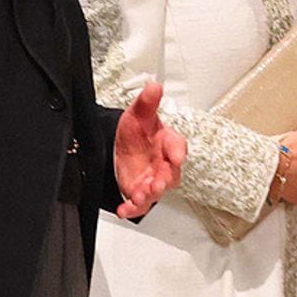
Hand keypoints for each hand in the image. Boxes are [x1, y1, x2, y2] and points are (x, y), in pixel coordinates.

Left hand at [113, 82, 186, 218]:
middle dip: (164, 180)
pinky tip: (123, 210)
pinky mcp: (140, 192)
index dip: (178, 152)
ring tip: (140, 195)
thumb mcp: (138, 114)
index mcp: (167, 142)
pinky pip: (139, 205)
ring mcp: (153, 179)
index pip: (177, 146)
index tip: (176, 157)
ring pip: (157, 191)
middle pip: (171, 174)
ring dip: (150, 195)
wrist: (118, 145)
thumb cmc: (137, 131)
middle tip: (157, 183)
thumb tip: (154, 86)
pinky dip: (132, 210)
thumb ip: (147, 103)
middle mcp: (164, 163)